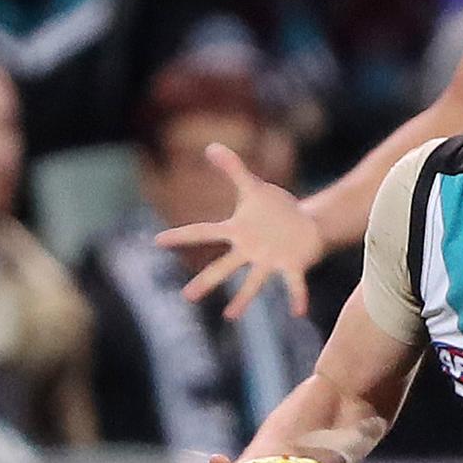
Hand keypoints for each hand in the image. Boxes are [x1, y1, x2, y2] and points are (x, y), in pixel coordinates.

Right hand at [154, 143, 323, 319]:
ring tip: (231, 316)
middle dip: (206, 281)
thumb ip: (234, 169)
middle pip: (224, 267)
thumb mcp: (254, 187)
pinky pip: (294, 284)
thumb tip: (211, 146)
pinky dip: (297, 296)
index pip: (204, 232)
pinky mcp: (292, 266)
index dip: (182, 235)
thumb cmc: (275, 210)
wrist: (304, 225)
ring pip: (255, 282)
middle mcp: (250, 251)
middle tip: (187, 297)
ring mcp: (270, 260)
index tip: (158, 240)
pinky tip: (298, 311)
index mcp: (237, 231)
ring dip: (244, 299)